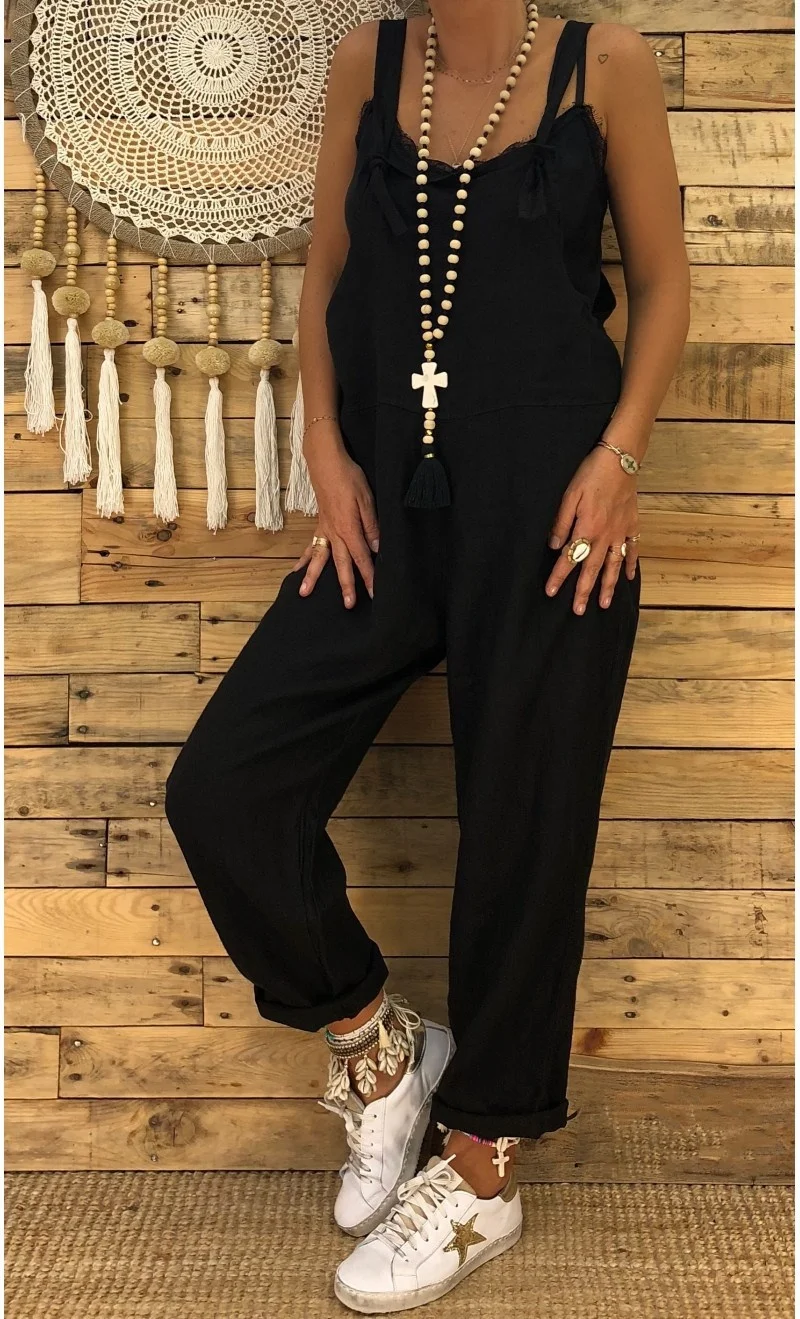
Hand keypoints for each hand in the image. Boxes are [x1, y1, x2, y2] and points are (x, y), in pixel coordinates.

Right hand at [292, 434, 379, 608]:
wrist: (326, 462)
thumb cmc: (349, 477)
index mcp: (349, 528)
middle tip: (348, 605)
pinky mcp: (320, 525)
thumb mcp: (366, 499)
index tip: (375, 593)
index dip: (369, 576)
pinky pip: (311, 546)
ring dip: (314, 577)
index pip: (362, 557)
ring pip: (320, 558)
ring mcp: (325, 530)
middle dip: (346, 585)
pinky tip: (298, 571)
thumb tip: (376, 547)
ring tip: (304, 594)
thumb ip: (371, 525)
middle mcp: (334, 533)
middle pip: (342, 563)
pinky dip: (305, 560)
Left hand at [545, 444, 639, 614]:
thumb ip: (561, 523)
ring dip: (609, 586)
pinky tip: (629, 579)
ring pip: (613, 566)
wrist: (620, 460)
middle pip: (592, 569)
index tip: (550, 592)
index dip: (559, 576)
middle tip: (578, 611)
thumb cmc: (591, 475)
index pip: (569, 559)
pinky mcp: (631, 526)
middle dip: (583, 591)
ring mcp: (620, 533)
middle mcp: (604, 536)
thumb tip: (555, 546)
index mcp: (586, 529)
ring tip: (605, 604)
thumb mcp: (570, 496)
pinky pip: (633, 550)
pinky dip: (631, 565)